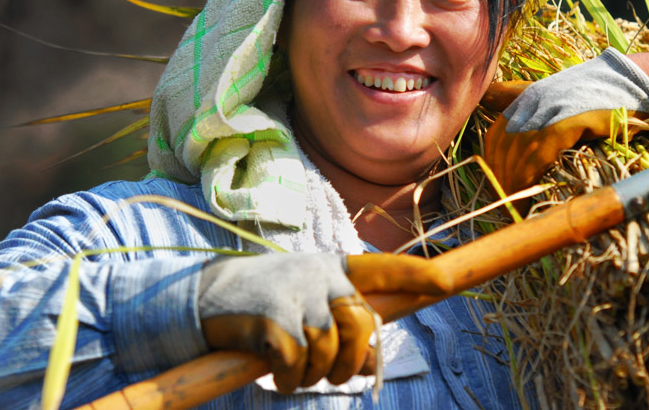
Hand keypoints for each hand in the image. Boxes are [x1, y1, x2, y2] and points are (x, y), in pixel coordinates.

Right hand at [198, 252, 451, 392]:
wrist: (201, 299)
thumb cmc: (262, 306)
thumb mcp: (307, 310)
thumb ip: (343, 328)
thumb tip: (373, 362)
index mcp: (331, 269)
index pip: (381, 269)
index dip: (415, 275)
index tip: (446, 282)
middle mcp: (318, 275)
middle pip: (361, 324)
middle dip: (351, 360)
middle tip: (332, 375)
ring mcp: (296, 294)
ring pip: (331, 350)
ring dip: (315, 375)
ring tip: (294, 372)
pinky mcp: (273, 319)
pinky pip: (299, 364)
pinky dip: (290, 379)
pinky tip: (275, 373)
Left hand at [483, 49, 648, 194]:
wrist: (637, 88)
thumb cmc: (602, 104)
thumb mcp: (564, 108)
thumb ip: (537, 117)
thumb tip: (511, 132)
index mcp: (528, 97)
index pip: (496, 133)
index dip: (493, 163)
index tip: (497, 187)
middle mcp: (534, 99)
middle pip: (505, 145)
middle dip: (501, 178)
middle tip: (507, 205)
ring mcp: (551, 107)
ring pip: (520, 151)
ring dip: (513, 183)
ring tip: (516, 208)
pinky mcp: (570, 119)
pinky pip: (541, 152)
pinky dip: (531, 175)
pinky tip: (530, 193)